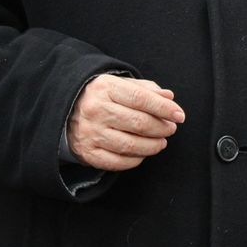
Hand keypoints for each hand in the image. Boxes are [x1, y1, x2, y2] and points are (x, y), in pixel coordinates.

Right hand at [67, 74, 184, 170]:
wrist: (66, 109)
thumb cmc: (103, 96)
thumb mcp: (121, 84)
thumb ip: (146, 89)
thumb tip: (169, 97)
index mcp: (106, 88)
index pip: (141, 98)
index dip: (164, 108)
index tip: (180, 115)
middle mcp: (96, 110)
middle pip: (138, 123)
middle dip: (161, 128)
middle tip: (171, 128)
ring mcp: (91, 133)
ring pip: (130, 145)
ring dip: (152, 145)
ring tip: (161, 142)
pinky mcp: (88, 153)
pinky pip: (117, 162)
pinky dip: (136, 160)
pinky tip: (143, 153)